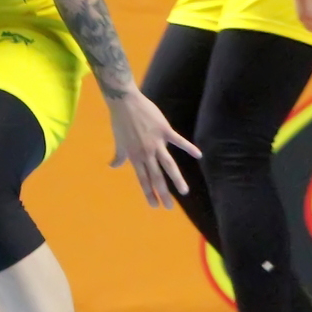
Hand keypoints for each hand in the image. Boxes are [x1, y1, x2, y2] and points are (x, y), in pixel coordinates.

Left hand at [106, 91, 199, 208]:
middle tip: (169, 208)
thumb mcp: (118, 142)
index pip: (143, 179)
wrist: (125, 103)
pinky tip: (199, 155)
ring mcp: (156, 142)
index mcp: (135, 156)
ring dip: (176, 179)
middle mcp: (146, 153)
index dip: (148, 193)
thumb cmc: (120, 122)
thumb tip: (112, 166)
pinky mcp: (164, 130)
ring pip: (168, 165)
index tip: (154, 206)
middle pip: (156, 176)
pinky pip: (178, 141)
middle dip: (162, 193)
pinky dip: (188, 147)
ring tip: (184, 191)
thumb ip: (119, 157)